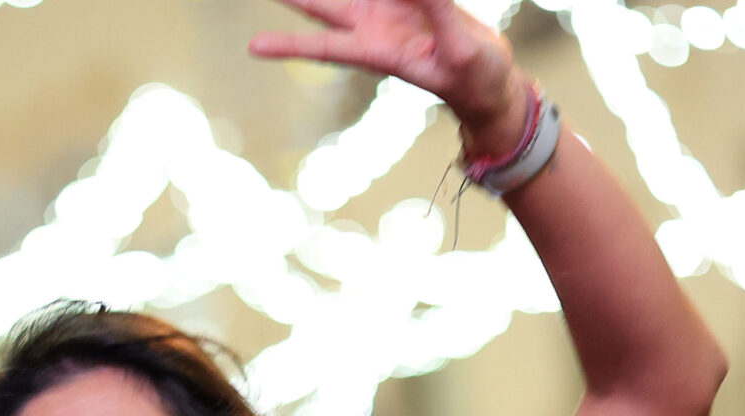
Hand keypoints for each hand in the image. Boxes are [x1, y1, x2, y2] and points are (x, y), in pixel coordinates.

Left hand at [251, 0, 525, 152]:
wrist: (491, 78)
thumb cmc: (475, 78)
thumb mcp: (459, 47)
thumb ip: (436, 9)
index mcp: (378, 52)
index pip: (324, 49)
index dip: (289, 46)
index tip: (253, 47)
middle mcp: (374, 29)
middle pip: (323, 6)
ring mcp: (388, 11)